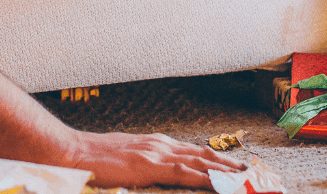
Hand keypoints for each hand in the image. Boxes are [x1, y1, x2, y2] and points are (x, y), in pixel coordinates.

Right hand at [66, 130, 247, 189]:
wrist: (74, 152)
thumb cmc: (96, 158)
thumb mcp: (127, 156)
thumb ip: (146, 162)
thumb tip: (159, 170)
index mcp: (157, 143)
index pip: (195, 152)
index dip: (218, 159)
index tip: (237, 166)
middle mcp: (161, 145)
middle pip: (204, 154)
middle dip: (229, 164)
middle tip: (253, 171)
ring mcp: (156, 153)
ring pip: (200, 161)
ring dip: (224, 169)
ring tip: (245, 176)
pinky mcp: (149, 165)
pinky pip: (184, 173)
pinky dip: (204, 177)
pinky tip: (218, 182)